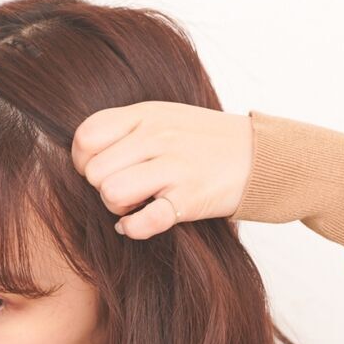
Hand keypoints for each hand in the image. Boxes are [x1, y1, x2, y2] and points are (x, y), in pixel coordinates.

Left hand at [71, 101, 253, 238]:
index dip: (82, 160)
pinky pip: (144, 221)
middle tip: (122, 189)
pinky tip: (138, 223)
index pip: (86, 137)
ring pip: (111, 193)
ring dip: (116, 207)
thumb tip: (83, 154)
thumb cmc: (201, 139)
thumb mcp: (162, 116)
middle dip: (100, 187)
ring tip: (134, 203)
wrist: (261, 155)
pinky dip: (134, 228)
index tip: (99, 169)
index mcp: (145, 114)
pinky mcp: (190, 199)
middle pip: (93, 171)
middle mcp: (157, 137)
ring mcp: (174, 167)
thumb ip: (124, 128)